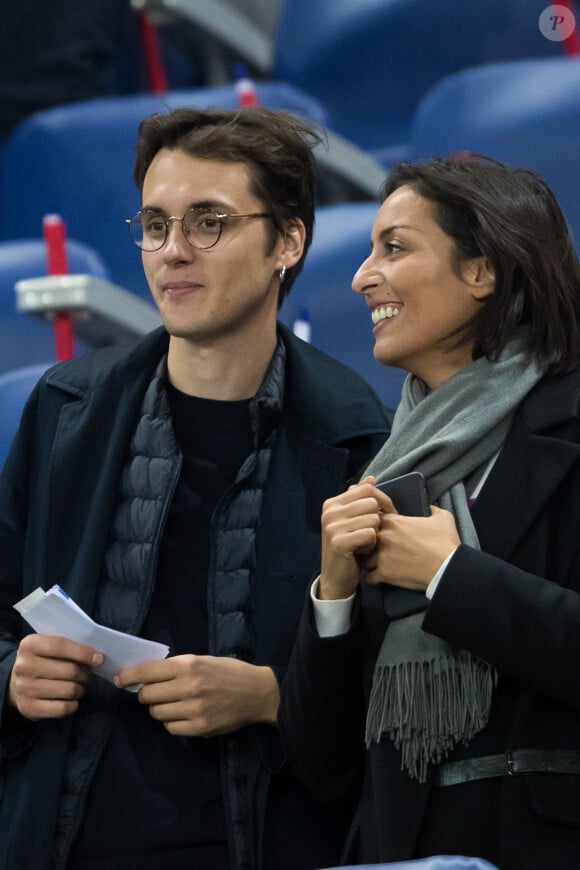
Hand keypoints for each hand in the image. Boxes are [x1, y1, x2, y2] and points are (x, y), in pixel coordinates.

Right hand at [8, 634, 103, 719]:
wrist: (15, 683)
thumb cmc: (41, 661)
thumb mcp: (47, 647)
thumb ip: (67, 646)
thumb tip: (96, 656)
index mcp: (30, 645)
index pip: (62, 646)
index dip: (84, 652)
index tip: (99, 659)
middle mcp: (24, 666)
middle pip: (70, 670)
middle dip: (86, 674)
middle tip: (88, 675)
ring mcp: (25, 688)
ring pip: (69, 690)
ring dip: (81, 689)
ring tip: (79, 687)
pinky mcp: (28, 708)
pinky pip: (62, 708)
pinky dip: (73, 705)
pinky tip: (72, 700)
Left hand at [114, 655, 279, 736]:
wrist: (258, 693)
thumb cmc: (229, 671)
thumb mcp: (203, 660)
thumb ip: (177, 667)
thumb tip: (148, 675)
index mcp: (189, 665)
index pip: (148, 671)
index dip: (129, 676)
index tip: (119, 679)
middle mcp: (189, 687)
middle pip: (148, 695)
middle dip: (146, 694)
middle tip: (153, 693)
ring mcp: (194, 709)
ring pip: (157, 712)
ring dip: (159, 708)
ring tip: (172, 703)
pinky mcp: (199, 728)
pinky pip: (171, 727)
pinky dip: (172, 721)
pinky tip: (183, 715)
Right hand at [318, 476, 392, 599]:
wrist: (336, 579)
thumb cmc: (348, 547)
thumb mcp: (351, 521)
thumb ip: (359, 499)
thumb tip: (371, 479)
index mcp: (331, 504)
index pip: (366, 489)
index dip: (381, 502)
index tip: (381, 517)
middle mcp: (329, 512)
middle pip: (372, 503)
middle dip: (377, 520)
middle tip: (368, 534)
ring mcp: (332, 527)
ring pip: (374, 519)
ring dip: (374, 534)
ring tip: (362, 544)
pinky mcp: (339, 542)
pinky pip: (370, 534)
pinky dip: (371, 545)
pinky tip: (362, 552)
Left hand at [362, 505, 459, 590]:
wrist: (447, 567)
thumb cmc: (445, 543)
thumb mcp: (443, 518)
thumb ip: (432, 510)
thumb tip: (430, 507)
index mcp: (393, 522)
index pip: (371, 518)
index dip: (374, 525)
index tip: (380, 531)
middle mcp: (383, 537)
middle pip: (363, 538)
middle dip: (368, 543)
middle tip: (375, 549)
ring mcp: (381, 556)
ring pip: (363, 558)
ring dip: (369, 562)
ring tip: (376, 565)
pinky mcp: (384, 573)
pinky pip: (369, 577)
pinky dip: (374, 578)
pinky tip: (380, 577)